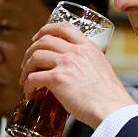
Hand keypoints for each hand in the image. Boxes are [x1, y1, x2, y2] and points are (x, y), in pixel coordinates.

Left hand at [20, 22, 135, 128]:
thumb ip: (89, 63)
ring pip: (36, 56)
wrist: (111, 109)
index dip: (46, 30)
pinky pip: (34, 77)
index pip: (64, 27)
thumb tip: (78, 71)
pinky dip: (28, 85)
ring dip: (26, 68)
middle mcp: (76, 51)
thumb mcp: (102, 68)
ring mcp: (66, 63)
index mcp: (88, 47)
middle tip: (27, 62)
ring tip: (25, 79)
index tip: (37, 38)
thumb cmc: (109, 96)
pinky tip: (30, 93)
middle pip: (45, 40)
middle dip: (31, 50)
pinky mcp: (57, 78)